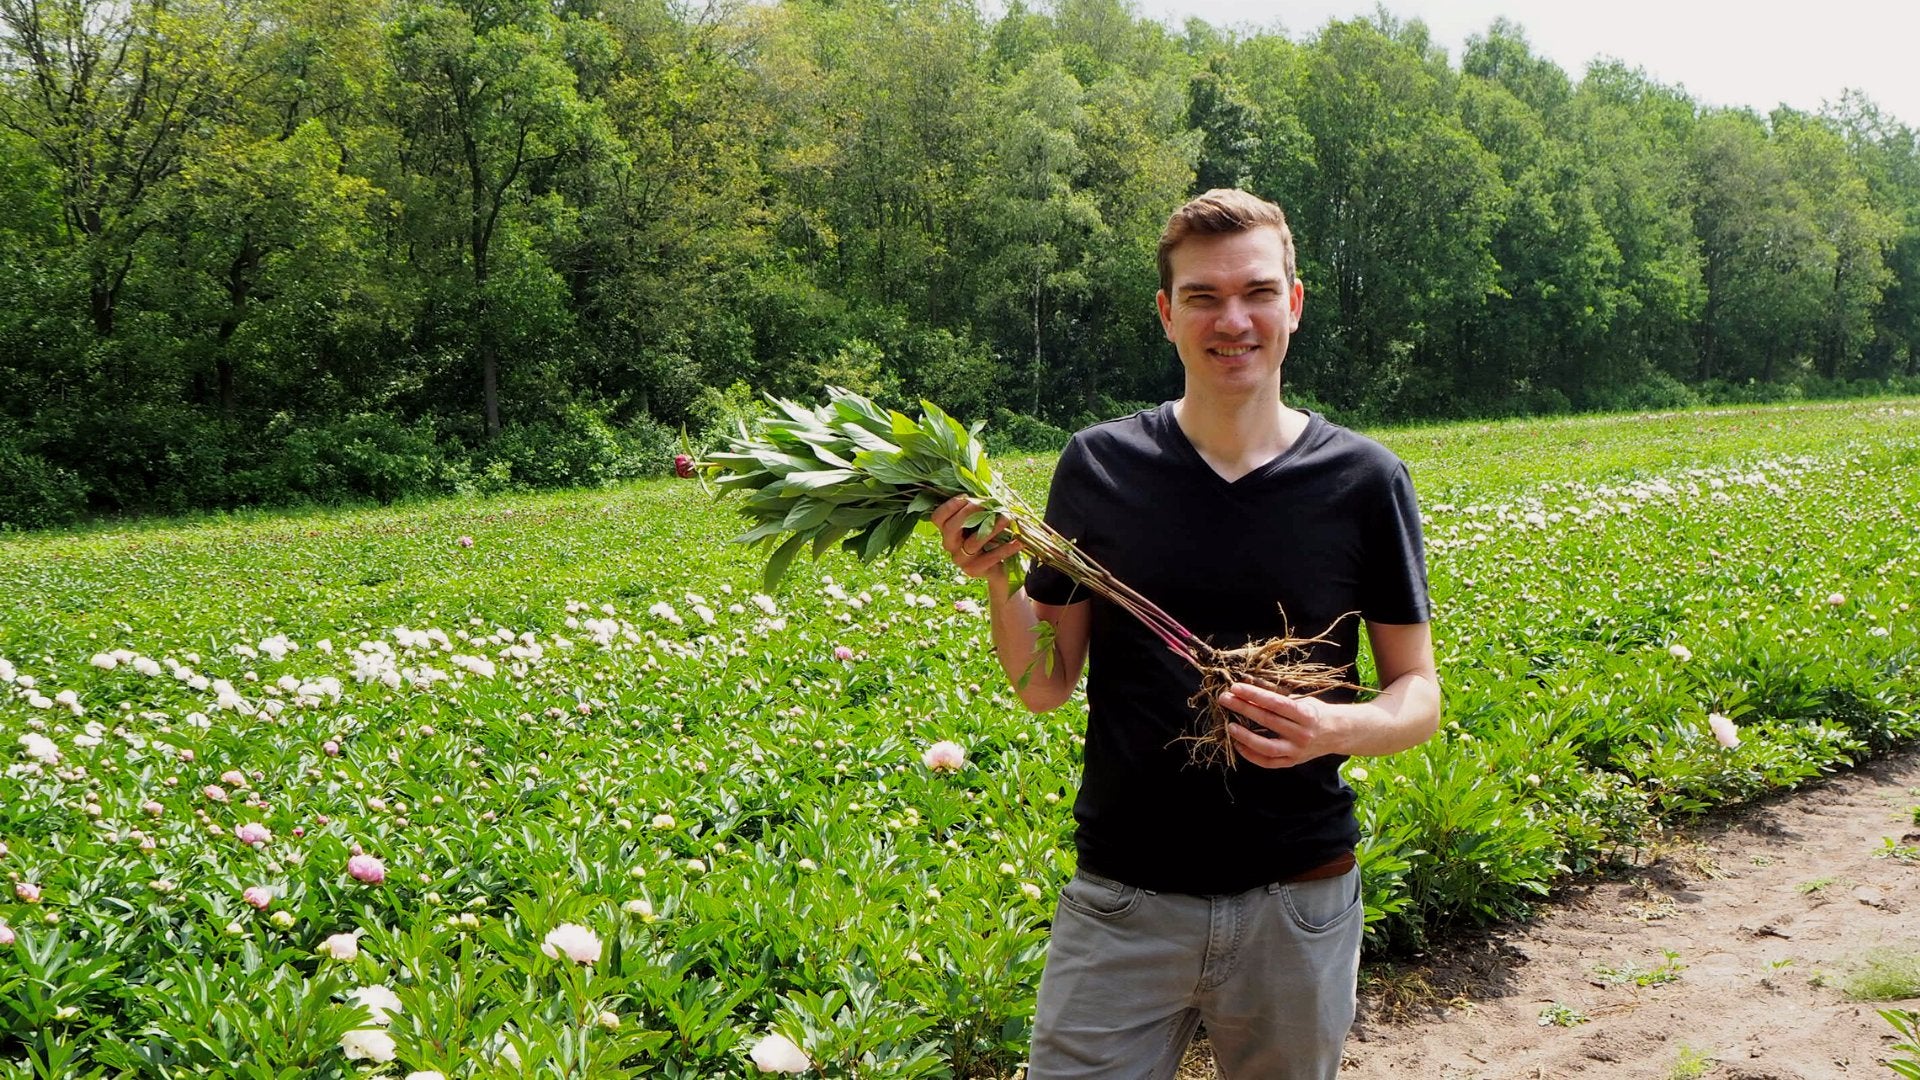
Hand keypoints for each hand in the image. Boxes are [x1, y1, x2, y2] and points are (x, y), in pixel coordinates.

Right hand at [931, 496, 1023, 580]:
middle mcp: (950, 545)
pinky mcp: (974, 570)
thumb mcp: (984, 519)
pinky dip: (1006, 549)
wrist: (999, 568)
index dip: (950, 506)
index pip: (938, 517)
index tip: (968, 497)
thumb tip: (983, 481)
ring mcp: (960, 559)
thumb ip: (980, 505)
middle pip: (951, 528)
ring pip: (973, 542)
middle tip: (987, 504)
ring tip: (1008, 518)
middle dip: (969, 512)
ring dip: (992, 528)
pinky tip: (1019, 542)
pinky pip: (990, 558)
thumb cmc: (991, 537)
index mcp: (947, 530)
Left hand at [1217, 682, 1332, 768]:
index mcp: (1306, 714)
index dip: (1254, 695)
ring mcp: (1297, 751)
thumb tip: (1250, 688)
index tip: (1236, 688)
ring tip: (1230, 726)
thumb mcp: (1303, 700)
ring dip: (1245, 736)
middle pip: (1268, 721)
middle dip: (1243, 708)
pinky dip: (1251, 755)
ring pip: (1266, 746)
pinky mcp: (1293, 762)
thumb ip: (1280, 698)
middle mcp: (1302, 734)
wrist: (1338, 733)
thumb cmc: (1316, 712)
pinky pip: (1268, 762)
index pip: (1276, 703)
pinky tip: (1239, 745)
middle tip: (1225, 699)